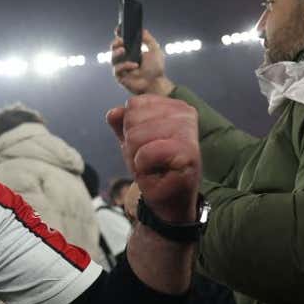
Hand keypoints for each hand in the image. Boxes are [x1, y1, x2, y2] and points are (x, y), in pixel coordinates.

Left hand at [106, 95, 200, 223]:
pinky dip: (144, 166)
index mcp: (173, 106)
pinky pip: (146, 153)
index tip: (146, 144)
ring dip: (137, 156)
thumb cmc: (153, 168)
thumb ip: (123, 123)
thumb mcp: (133, 142)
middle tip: (149, 158)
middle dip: (132, 143)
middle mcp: (185, 113)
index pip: (134, 104)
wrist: (168, 199)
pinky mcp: (188, 152)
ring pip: (137, 135)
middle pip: (133, 118)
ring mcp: (188, 131)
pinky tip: (158, 172)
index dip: (130, 128)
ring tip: (153, 165)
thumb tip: (114, 112)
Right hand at [111, 29, 173, 96]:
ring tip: (123, 50)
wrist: (156, 82)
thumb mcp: (154, 50)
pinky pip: (117, 69)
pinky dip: (125, 65)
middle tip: (120, 40)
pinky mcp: (120, 77)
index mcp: (131, 51)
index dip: (118, 34)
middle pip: (113, 48)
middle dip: (115, 43)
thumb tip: (142, 29)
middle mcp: (124, 58)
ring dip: (116, 53)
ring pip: (112, 58)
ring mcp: (121, 68)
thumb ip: (148, 39)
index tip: (118, 29)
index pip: (122, 41)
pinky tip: (134, 65)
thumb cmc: (156, 68)